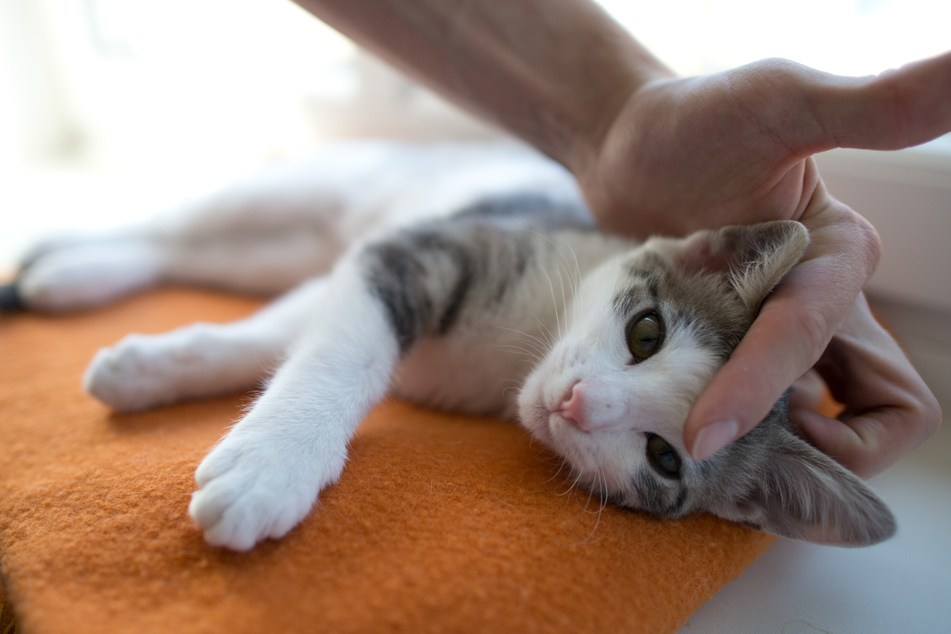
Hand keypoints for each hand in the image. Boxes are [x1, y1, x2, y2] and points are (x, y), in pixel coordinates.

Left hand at [577, 53, 949, 475]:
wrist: (623, 146)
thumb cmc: (695, 118)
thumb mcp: (783, 102)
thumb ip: (873, 106)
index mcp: (841, 262)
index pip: (821, 345)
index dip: (765, 390)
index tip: (705, 429)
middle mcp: (820, 308)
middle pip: (873, 418)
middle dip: (818, 449)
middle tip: (728, 435)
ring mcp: (773, 336)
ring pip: (819, 427)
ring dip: (776, 448)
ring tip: (700, 433)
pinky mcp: (729, 349)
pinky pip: (752, 412)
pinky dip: (731, 425)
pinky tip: (677, 418)